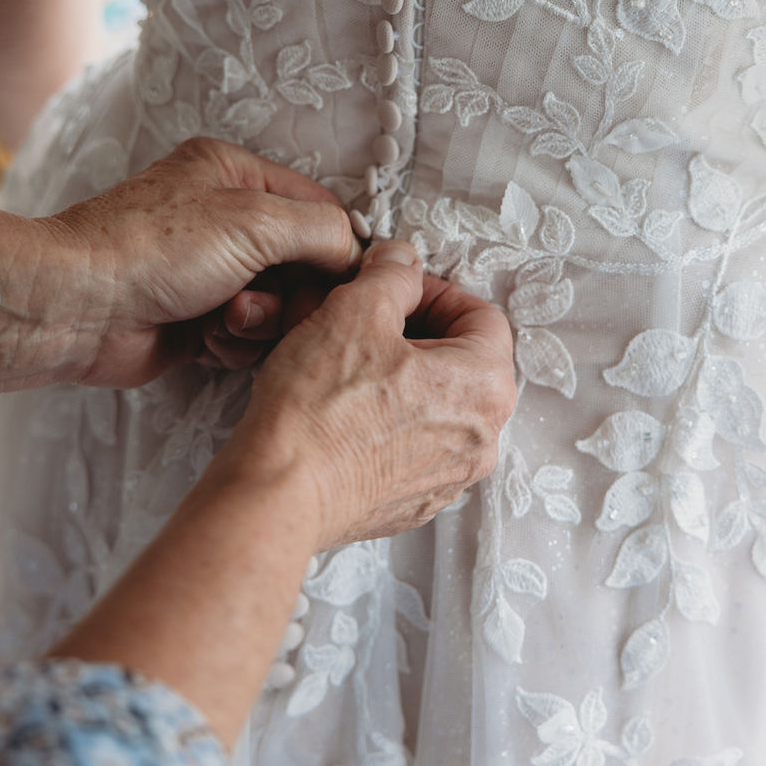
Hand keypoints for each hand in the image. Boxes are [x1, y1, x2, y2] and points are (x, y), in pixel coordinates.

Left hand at [0, 137, 360, 390]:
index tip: (347, 283)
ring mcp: (209, 271)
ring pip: (277, 306)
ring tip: (227, 321)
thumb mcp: (254, 221)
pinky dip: (235, 344)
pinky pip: (246, 337)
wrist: (76, 309)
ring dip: (262, 323)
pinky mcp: (196, 319)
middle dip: (293, 294)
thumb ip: (321, 229)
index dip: (338, 249)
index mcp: (235, 173)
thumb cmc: (153, 249)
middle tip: (272, 310)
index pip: (319, 208)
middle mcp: (224, 217)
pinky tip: (208, 342)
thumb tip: (359, 251)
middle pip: (302, 264)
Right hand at [210, 240, 517, 548]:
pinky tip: (343, 408)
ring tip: (349, 361)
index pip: (483, 316)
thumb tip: (401, 263)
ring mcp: (449, 478)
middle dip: (416, 331)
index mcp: (486, 387)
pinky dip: (387, 419)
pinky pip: (413, 444)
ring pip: (437, 404)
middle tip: (368, 318)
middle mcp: (482, 439)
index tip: (396, 287)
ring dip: (400, 374)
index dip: (435, 290)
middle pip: (462, 361)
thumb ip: (391, 274)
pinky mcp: (412, 502)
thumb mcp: (356, 309)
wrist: (280, 493)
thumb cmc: (321, 408)